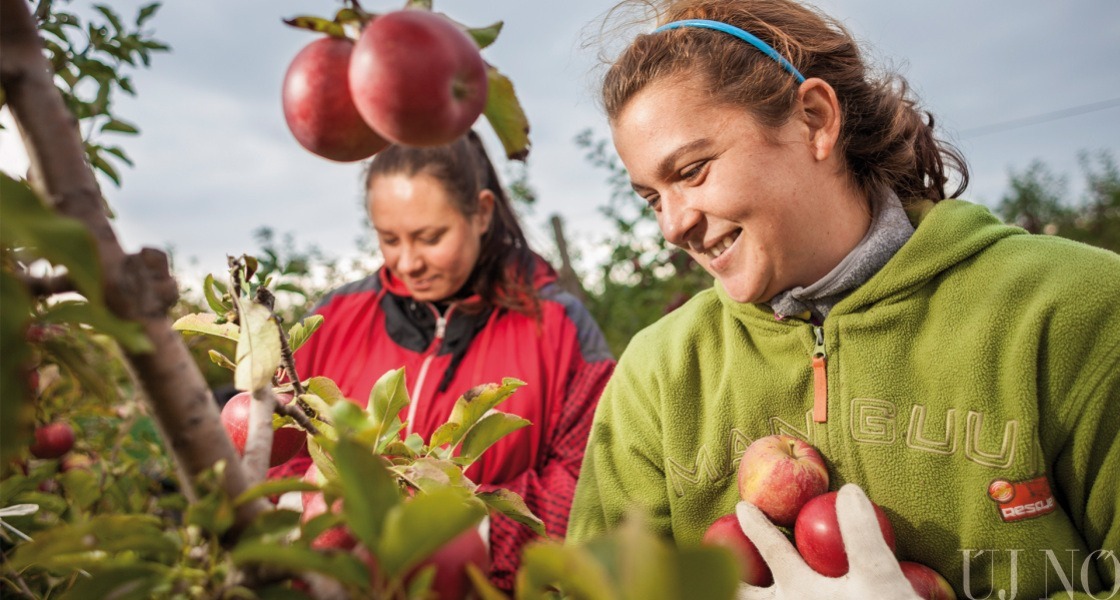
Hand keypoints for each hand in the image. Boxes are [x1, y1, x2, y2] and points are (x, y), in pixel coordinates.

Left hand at [735, 484, 918, 599]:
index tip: (742, 507)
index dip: (758, 527)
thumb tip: (847, 491)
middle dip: (728, 581)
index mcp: (800, 591)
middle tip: (705, 568)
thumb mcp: (880, 576)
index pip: (773, 551)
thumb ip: (861, 534)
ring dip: (743, 596)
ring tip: (724, 589)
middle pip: (745, 595)